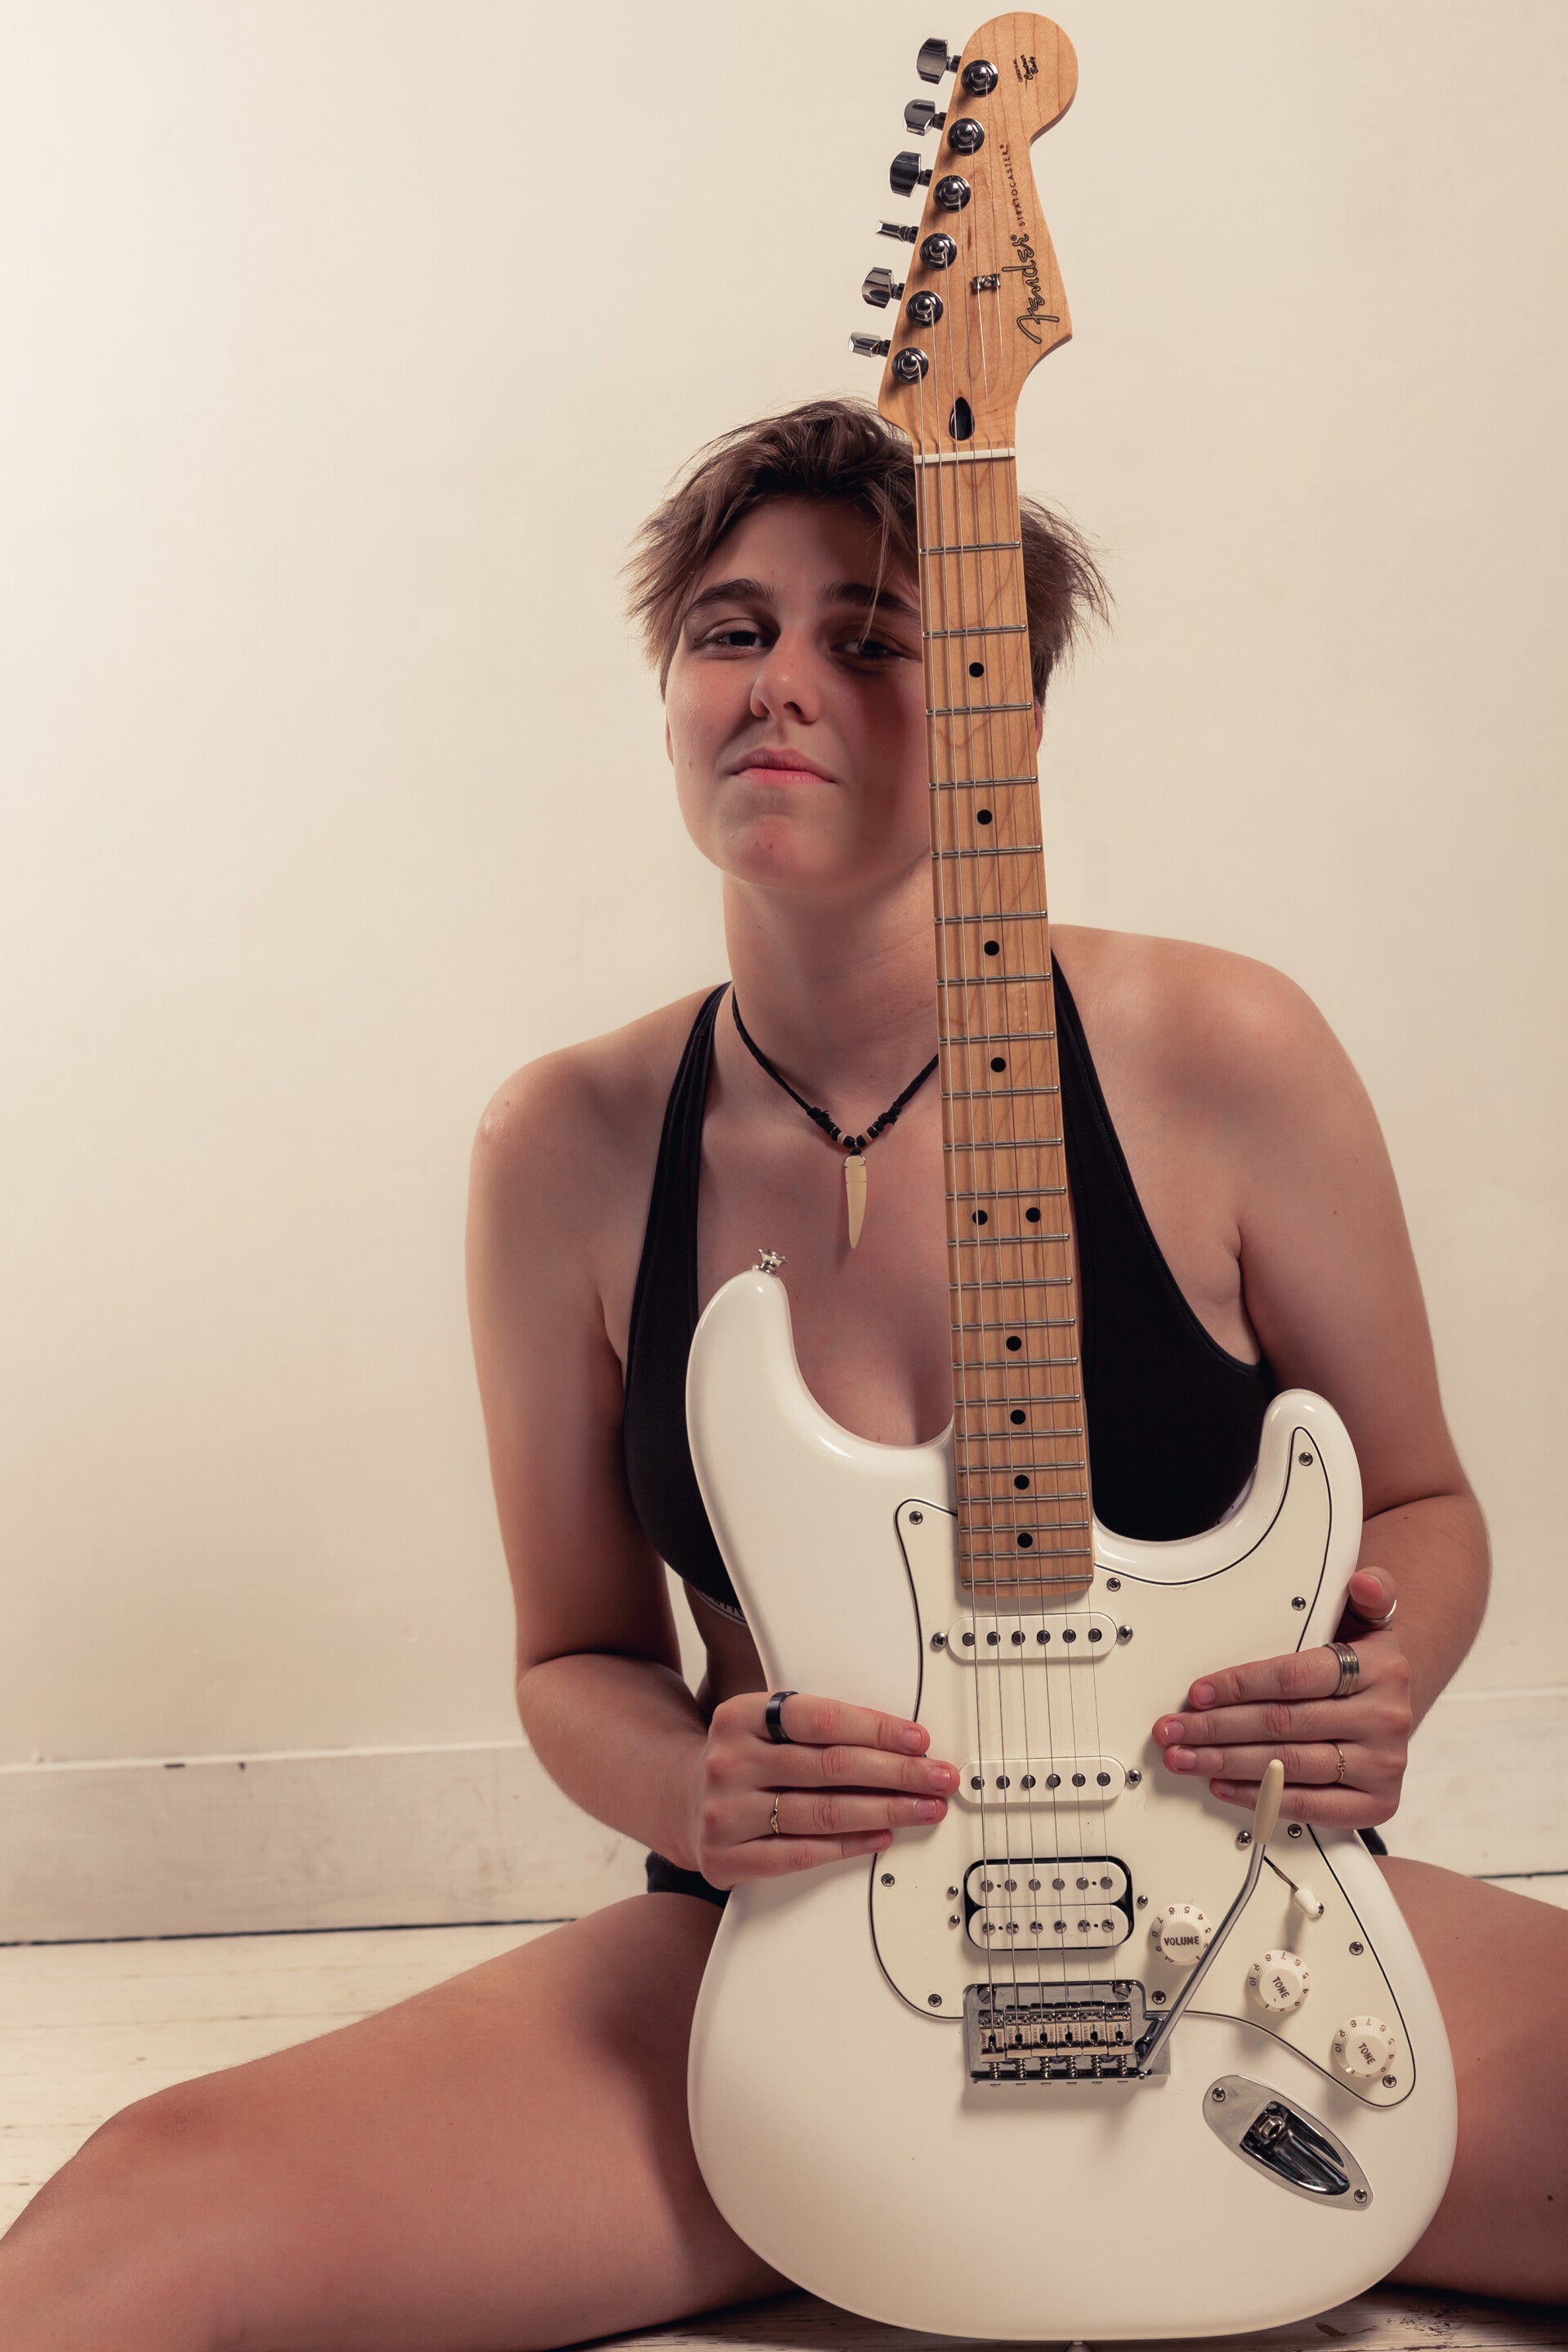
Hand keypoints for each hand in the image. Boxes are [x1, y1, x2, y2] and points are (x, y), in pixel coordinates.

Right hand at [689, 1691, 956, 1887]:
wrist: (680, 1799)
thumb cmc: (745, 1758)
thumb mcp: (766, 1724)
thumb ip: (819, 1726)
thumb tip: (901, 1742)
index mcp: (741, 1716)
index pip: (822, 1719)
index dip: (877, 1729)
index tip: (919, 1740)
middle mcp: (729, 1761)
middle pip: (831, 1767)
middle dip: (897, 1773)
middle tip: (938, 1777)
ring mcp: (725, 1812)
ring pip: (823, 1813)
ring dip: (887, 1812)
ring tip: (924, 1809)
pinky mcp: (727, 1858)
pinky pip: (803, 1854)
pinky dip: (850, 1846)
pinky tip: (882, 1837)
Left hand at [1151, 1568, 1410, 1828]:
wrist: (1393, 1711)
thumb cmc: (1363, 1664)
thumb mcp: (1369, 1622)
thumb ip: (1368, 1595)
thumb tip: (1364, 1580)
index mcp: (1383, 1669)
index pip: (1294, 1677)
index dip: (1239, 1685)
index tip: (1198, 1692)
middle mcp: (1386, 1719)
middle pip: (1282, 1724)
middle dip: (1216, 1727)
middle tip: (1173, 1729)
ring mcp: (1382, 1765)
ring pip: (1287, 1765)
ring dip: (1225, 1763)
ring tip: (1185, 1757)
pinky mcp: (1375, 1805)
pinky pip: (1308, 1805)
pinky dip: (1260, 1796)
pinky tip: (1224, 1784)